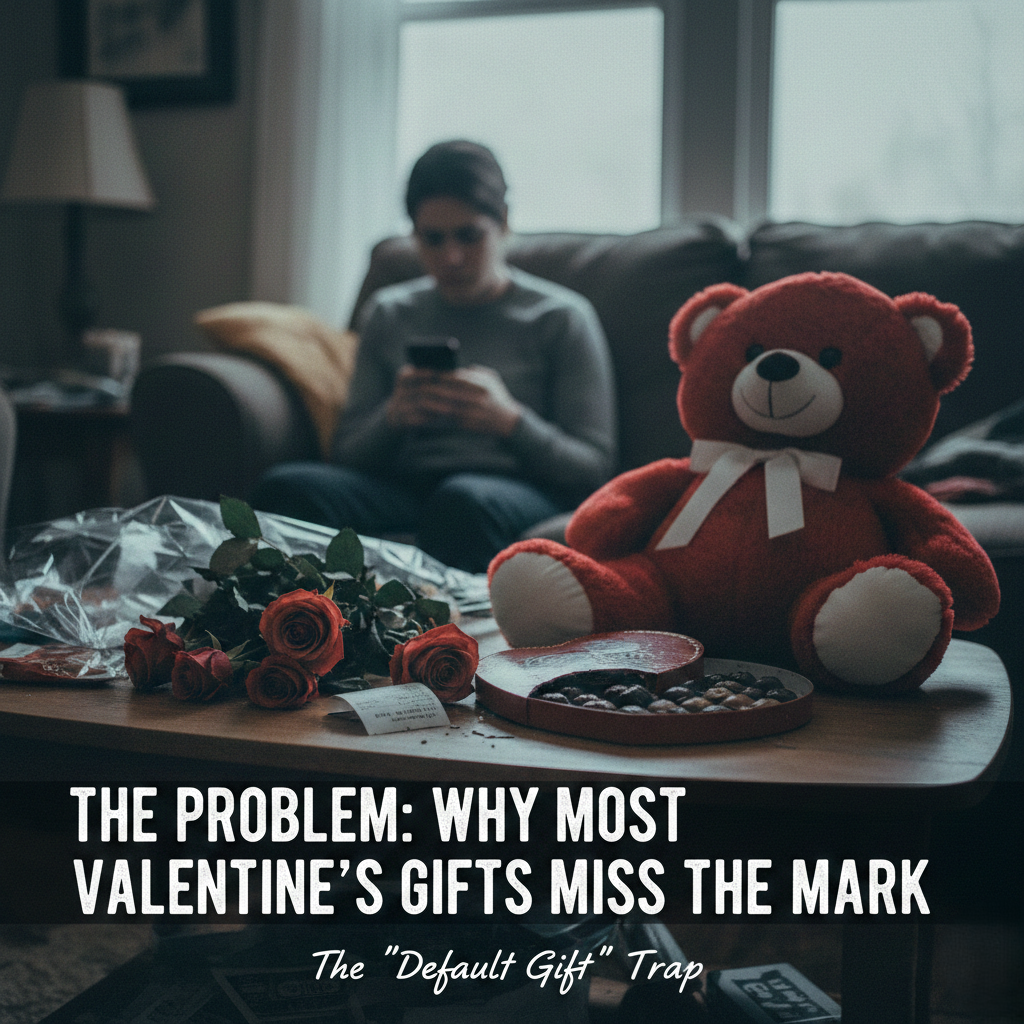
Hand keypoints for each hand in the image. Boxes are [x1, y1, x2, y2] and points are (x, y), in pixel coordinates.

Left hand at [385, 365, 521, 435]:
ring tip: (423, 397)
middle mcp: (477, 400)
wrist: (508, 422)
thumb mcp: (492, 379)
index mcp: (482, 386)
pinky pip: (450, 417)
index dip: (444, 376)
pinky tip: (431, 409)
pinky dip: (440, 413)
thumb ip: (475, 371)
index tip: (432, 373)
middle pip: (450, 393)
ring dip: (434, 402)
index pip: (458, 379)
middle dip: (435, 388)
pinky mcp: (468, 425)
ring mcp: (472, 414)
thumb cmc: (498, 396)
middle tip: (422, 384)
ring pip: (447, 406)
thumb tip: (458, 368)